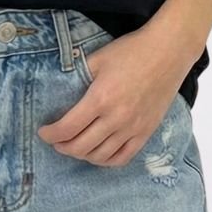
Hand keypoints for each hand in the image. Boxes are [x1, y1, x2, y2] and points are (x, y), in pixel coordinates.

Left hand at [37, 24, 193, 165]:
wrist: (168, 52)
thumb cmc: (132, 51)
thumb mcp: (98, 59)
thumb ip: (77, 75)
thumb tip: (59, 87)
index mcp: (100, 99)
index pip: (68, 128)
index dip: (50, 134)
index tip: (43, 132)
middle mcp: (116, 118)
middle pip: (81, 146)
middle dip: (62, 146)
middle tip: (55, 140)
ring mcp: (133, 128)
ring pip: (100, 156)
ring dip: (82, 155)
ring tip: (74, 146)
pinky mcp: (146, 132)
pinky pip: (123, 157)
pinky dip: (106, 161)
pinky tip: (97, 154)